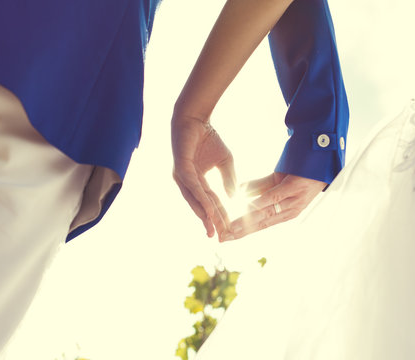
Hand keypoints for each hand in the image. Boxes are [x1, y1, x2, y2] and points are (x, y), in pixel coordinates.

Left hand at [171, 113, 235, 239]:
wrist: (195, 118)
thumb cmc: (208, 138)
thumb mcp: (225, 161)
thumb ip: (229, 179)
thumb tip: (235, 197)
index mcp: (197, 182)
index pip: (210, 202)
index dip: (220, 216)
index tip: (228, 230)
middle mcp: (187, 183)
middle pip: (201, 206)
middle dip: (211, 221)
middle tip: (220, 237)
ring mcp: (182, 177)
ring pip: (195, 200)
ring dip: (205, 215)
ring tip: (213, 229)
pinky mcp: (180, 168)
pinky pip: (192, 187)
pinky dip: (200, 199)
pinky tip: (208, 208)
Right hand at [224, 172, 326, 240]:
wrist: (323, 155)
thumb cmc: (300, 169)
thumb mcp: (276, 180)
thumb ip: (258, 186)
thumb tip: (241, 191)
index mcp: (285, 210)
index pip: (260, 224)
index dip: (243, 231)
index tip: (226, 237)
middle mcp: (290, 210)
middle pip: (262, 223)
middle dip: (241, 232)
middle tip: (224, 238)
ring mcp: (294, 200)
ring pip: (267, 214)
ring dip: (248, 222)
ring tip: (232, 228)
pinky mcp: (296, 187)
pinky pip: (276, 196)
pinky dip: (261, 203)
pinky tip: (249, 208)